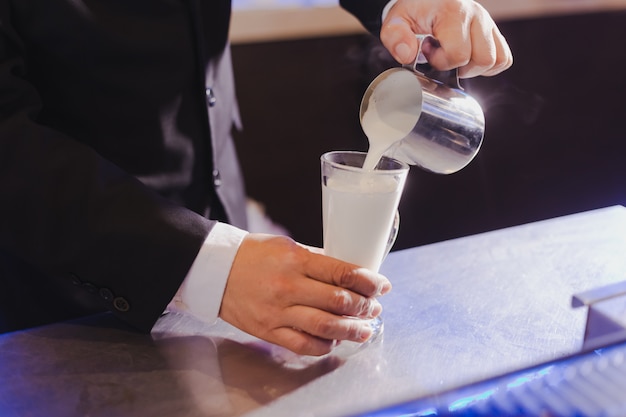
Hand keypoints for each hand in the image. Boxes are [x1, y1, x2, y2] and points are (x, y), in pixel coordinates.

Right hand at [219, 233, 391, 355]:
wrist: (216, 271)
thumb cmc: (253, 255)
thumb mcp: (287, 247)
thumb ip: (316, 260)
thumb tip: (349, 273)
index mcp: (296, 261)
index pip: (342, 272)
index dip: (369, 281)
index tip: (382, 286)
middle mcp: (288, 287)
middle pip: (339, 302)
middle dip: (365, 307)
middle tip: (375, 307)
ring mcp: (277, 312)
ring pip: (325, 327)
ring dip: (352, 330)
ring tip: (365, 329)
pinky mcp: (268, 331)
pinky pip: (303, 344)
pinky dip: (325, 344)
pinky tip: (335, 340)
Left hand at [381, 0, 512, 77]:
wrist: (425, 0)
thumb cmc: (412, 11)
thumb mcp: (395, 21)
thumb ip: (396, 37)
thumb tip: (408, 55)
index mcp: (453, 12)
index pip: (459, 53)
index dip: (441, 62)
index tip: (427, 51)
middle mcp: (476, 15)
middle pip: (483, 59)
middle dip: (460, 67)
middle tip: (442, 56)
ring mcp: (488, 23)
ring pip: (496, 60)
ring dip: (475, 69)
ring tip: (455, 58)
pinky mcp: (493, 32)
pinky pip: (503, 58)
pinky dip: (488, 66)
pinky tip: (468, 60)